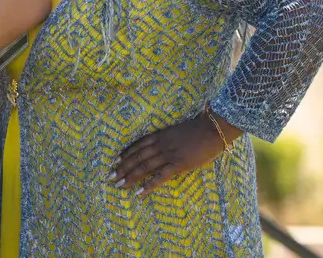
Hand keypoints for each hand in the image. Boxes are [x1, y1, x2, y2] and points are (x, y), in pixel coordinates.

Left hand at [111, 113, 233, 195]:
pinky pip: (160, 177)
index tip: (115, 160)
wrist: (212, 129)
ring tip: (119, 185)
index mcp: (160, 135)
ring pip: (144, 166)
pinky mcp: (178, 165)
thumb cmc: (199, 129)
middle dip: (122, 167)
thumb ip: (169, 138)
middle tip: (110, 177)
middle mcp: (160, 145)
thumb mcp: (178, 131)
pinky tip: (139, 193)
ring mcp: (168, 154)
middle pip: (136, 157)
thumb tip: (163, 145)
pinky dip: (148, 185)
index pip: (138, 145)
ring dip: (130, 176)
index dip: (125, 153)